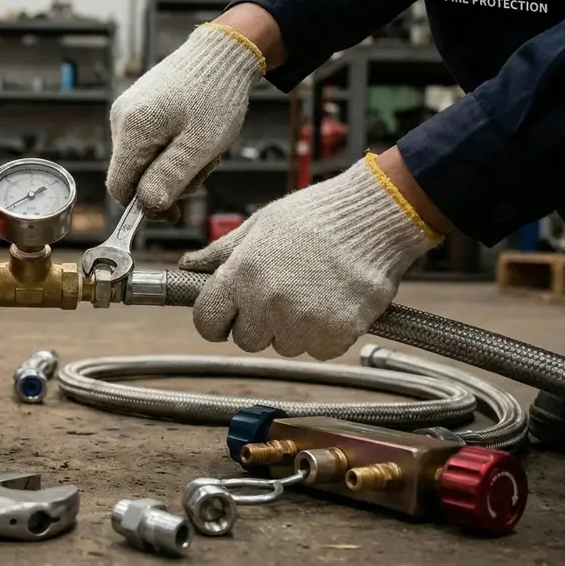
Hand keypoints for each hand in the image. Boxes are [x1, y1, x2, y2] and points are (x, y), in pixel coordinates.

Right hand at [106, 22, 265, 218]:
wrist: (223, 52)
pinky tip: (194, 135)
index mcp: (133, 128)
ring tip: (203, 146)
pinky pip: (149, 143)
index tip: (174, 212)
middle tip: (202, 166)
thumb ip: (170, 178)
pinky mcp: (138, 108)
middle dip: (166, 181)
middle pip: (133, 175)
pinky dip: (172, 148)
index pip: (120, 187)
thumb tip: (147, 207)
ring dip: (173, 165)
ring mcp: (127, 111)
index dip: (143, 206)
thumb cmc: (216, 96)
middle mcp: (121, 119)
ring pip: (143, 161)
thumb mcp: (200, 146)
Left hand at [179, 154, 442, 359]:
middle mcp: (267, 303)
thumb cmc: (318, 216)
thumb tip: (188, 266)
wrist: (376, 217)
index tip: (227, 316)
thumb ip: (221, 252)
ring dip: (293, 328)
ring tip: (312, 291)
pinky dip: (325, 334)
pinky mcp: (335, 335)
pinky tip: (332, 302)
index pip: (206, 321)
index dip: (216, 320)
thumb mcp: (260, 225)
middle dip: (258, 323)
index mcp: (241, 275)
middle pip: (246, 340)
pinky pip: (318, 350)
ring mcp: (302, 322)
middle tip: (281, 294)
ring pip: (283, 346)